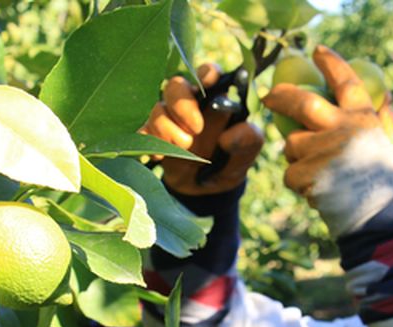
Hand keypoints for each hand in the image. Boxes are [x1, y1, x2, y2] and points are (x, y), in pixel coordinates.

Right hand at [141, 64, 263, 195]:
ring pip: (157, 110)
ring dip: (169, 130)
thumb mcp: (249, 150)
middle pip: (174, 85)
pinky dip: (150, 142)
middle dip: (183, 106)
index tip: (208, 83)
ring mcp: (168, 118)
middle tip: (197, 128)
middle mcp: (188, 103)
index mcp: (214, 97)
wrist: (210, 187)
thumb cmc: (231, 159)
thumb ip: (248, 138)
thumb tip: (229, 136)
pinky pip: (142, 130)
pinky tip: (161, 156)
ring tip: (185, 147)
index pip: (207, 73)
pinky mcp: (153, 136)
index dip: (206, 73)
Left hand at [263, 45, 392, 238]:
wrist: (381, 223)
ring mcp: (321, 150)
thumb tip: (386, 98)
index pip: (345, 80)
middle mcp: (341, 128)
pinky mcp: (305, 173)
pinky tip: (318, 192)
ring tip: (320, 175)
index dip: (330, 63)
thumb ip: (385, 122)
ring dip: (297, 156)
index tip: (317, 51)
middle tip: (270, 97)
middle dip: (280, 96)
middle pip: (299, 101)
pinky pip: (290, 173)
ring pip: (291, 144)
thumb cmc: (390, 189)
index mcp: (364, 118)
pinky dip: (299, 184)